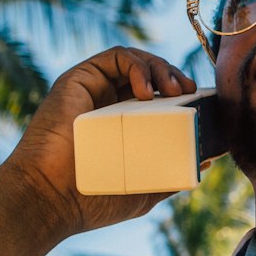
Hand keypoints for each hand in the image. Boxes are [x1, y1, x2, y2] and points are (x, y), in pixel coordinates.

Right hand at [0, 47, 197, 238]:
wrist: (51, 198)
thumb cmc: (93, 199)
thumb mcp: (144, 190)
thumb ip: (170, 173)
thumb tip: (205, 162)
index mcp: (124, 126)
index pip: (159, 97)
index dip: (182, 94)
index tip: (200, 104)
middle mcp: (109, 104)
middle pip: (151, 74)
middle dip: (175, 77)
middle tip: (190, 92)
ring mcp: (94, 90)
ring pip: (136, 60)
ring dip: (161, 68)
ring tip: (174, 90)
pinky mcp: (79, 79)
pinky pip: (115, 57)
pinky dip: (138, 65)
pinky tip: (148, 90)